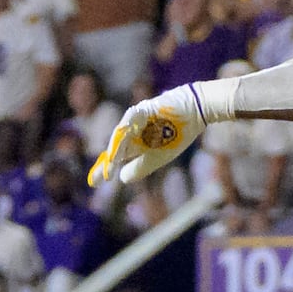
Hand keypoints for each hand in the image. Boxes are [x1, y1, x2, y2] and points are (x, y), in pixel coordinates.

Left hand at [88, 86, 207, 184]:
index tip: (94, 183)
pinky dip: (127, 130)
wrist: (198, 111)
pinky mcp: (145, 108)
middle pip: (116, 146)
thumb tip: (122, 178)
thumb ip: (142, 166)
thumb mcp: (161, 155)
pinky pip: (132, 120)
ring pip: (122, 135)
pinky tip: (120, 141)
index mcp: (137, 142)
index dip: (106, 168)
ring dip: (116, 149)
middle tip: (96, 179)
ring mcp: (137, 118)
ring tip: (110, 164)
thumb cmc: (181, 132)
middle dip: (107, 162)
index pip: (118, 156)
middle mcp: (133, 130)